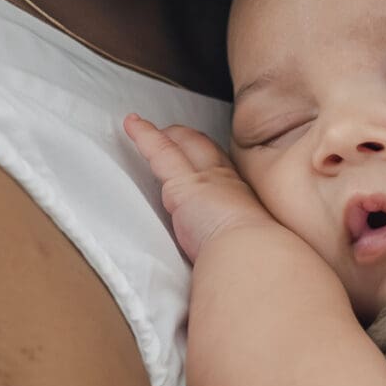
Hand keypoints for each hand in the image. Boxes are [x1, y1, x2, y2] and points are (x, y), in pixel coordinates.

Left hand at [124, 114, 269, 263]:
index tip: (201, 158)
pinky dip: (144, 135)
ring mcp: (206, 179)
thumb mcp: (249, 248)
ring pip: (185, 145)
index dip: (210, 159)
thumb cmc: (253, 261)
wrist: (253, 258)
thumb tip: (234, 259)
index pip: (223, 170)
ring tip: (148, 128)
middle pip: (206, 149)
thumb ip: (237, 246)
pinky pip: (160, 151)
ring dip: (167, 135)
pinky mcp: (184, 184)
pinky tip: (131, 124)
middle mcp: (227, 182)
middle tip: (175, 135)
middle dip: (190, 140)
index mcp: (242, 199)